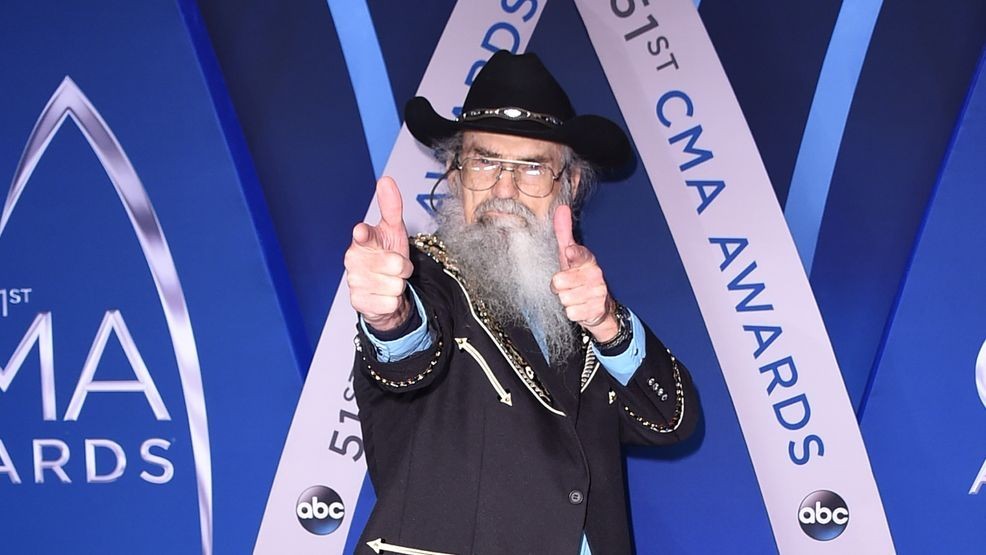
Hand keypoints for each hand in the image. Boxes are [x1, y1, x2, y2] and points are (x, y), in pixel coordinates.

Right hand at [345, 177, 413, 330]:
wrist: (382, 289)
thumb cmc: (386, 255)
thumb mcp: (393, 230)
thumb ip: (391, 207)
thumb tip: (386, 180)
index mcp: (362, 240)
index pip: (364, 236)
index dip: (364, 234)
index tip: (361, 231)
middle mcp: (354, 260)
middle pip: (397, 265)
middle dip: (404, 269)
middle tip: (395, 268)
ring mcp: (355, 281)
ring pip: (396, 285)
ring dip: (398, 285)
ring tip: (388, 281)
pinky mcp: (358, 302)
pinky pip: (390, 302)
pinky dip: (392, 301)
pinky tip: (382, 295)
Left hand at [550, 205, 618, 341]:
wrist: (599, 307)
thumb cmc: (579, 277)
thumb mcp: (569, 256)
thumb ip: (564, 233)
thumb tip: (561, 208)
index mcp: (588, 260)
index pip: (580, 255)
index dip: (574, 254)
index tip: (570, 252)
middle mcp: (595, 274)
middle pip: (559, 282)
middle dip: (559, 287)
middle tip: (568, 286)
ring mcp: (597, 293)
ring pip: (564, 298)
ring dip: (566, 300)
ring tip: (575, 297)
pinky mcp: (596, 310)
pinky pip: (571, 312)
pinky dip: (572, 312)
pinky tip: (580, 308)